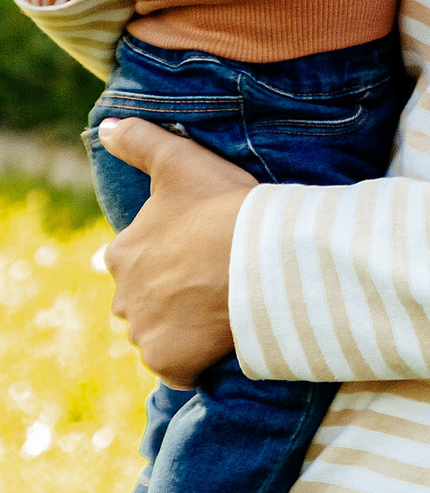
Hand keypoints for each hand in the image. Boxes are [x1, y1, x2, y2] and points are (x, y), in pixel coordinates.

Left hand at [98, 117, 254, 387]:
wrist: (260, 258)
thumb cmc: (223, 207)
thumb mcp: (181, 162)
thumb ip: (141, 142)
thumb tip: (106, 125)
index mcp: (123, 253)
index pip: (130, 263)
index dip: (164, 259)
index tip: (194, 255)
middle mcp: (124, 297)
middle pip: (143, 302)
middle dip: (169, 296)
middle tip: (211, 282)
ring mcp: (145, 332)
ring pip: (159, 334)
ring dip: (183, 327)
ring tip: (222, 309)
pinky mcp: (170, 362)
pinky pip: (180, 368)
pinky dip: (197, 359)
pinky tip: (222, 340)